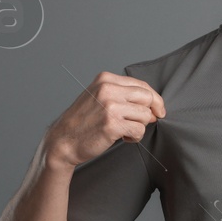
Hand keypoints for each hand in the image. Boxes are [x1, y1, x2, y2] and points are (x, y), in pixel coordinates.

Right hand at [46, 71, 165, 170]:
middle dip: (151, 112)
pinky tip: (122, 137)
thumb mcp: (99, 97)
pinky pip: (139, 130)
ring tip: (124, 130)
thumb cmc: (82, 122)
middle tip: (145, 122)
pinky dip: (135, 137)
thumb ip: (123, 96)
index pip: (141, 85)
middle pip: (148, 98)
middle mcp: (108, 89)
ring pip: (145, 115)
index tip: (158, 110)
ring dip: (139, 126)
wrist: (63, 141)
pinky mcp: (112, 124)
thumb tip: (153, 106)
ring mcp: (110, 106)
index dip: (154, 99)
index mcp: (105, 79)